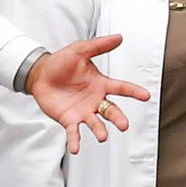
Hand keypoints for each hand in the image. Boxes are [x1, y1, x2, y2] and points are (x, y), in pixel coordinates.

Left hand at [24, 35, 152, 154]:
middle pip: (111, 111)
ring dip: (100, 130)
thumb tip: (119, 37)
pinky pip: (74, 132)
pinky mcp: (69, 120)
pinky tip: (75, 148)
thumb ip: (99, 46)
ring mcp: (83, 111)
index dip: (134, 92)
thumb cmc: (61, 63)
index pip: (121, 88)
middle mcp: (95, 100)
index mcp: (101, 84)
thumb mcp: (80, 50)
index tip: (146, 96)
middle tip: (124, 125)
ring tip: (102, 137)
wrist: (40, 74)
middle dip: (118, 118)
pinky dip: (75, 141)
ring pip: (96, 123)